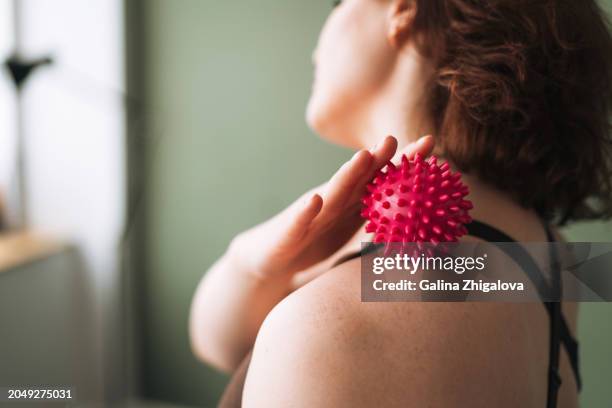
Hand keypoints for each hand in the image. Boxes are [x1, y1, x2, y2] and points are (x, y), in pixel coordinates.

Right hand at [230, 135, 434, 280]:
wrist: (270, 259)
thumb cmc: (313, 242)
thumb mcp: (351, 230)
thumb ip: (381, 221)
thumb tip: (424, 228)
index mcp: (351, 199)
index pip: (381, 177)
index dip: (404, 161)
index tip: (430, 143)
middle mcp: (332, 199)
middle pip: (360, 176)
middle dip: (379, 157)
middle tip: (397, 138)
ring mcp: (311, 213)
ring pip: (332, 192)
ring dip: (348, 174)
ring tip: (364, 157)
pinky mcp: (290, 231)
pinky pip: (300, 221)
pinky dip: (306, 211)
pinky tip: (314, 201)